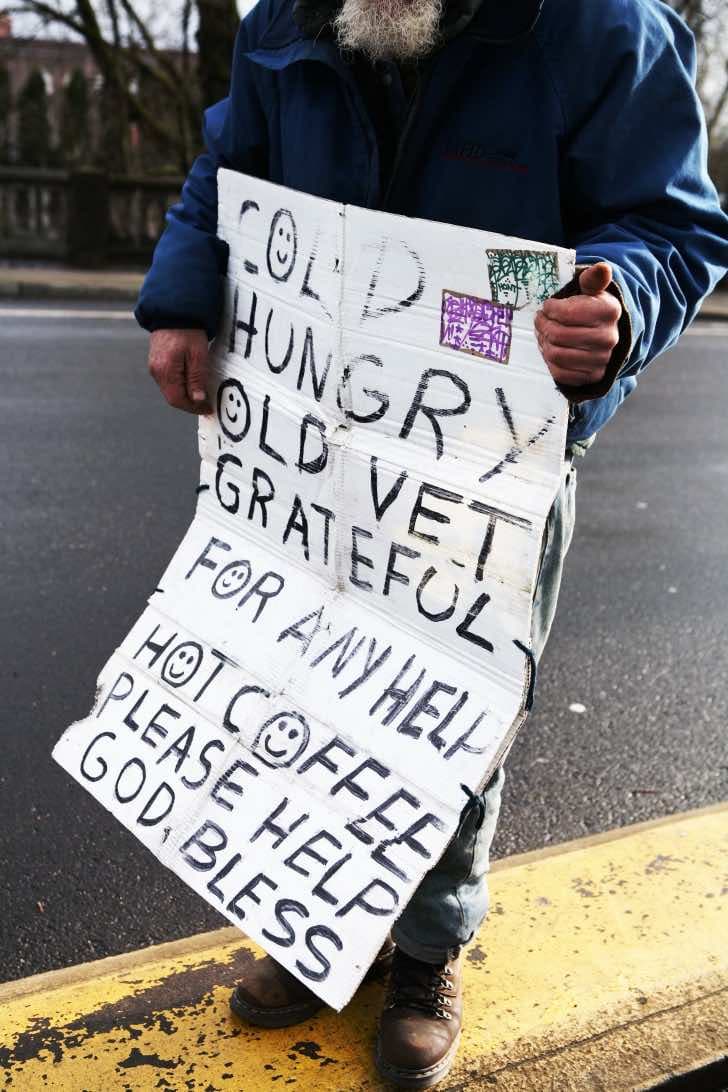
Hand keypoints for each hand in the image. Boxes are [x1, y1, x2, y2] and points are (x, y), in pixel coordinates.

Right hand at [148, 328, 211, 413]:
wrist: (174, 310)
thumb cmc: (188, 331)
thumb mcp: (198, 354)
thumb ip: (197, 378)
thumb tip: (197, 400)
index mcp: (165, 371)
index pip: (177, 400)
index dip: (193, 408)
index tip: (208, 408)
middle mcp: (156, 371)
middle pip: (173, 397)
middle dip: (190, 403)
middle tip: (207, 404)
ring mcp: (154, 366)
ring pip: (170, 389)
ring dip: (185, 394)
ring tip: (201, 394)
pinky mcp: (157, 361)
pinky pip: (168, 380)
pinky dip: (180, 384)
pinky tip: (192, 382)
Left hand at [534, 262, 621, 389]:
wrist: (604, 334)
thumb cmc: (591, 308)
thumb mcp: (592, 290)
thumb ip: (593, 279)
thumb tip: (602, 268)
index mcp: (609, 311)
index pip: (567, 312)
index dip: (551, 309)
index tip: (548, 306)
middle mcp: (609, 337)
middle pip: (559, 335)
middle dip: (543, 325)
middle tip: (539, 320)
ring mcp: (601, 360)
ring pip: (556, 354)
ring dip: (544, 343)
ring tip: (543, 333)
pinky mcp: (592, 376)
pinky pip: (560, 373)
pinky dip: (549, 362)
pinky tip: (550, 349)